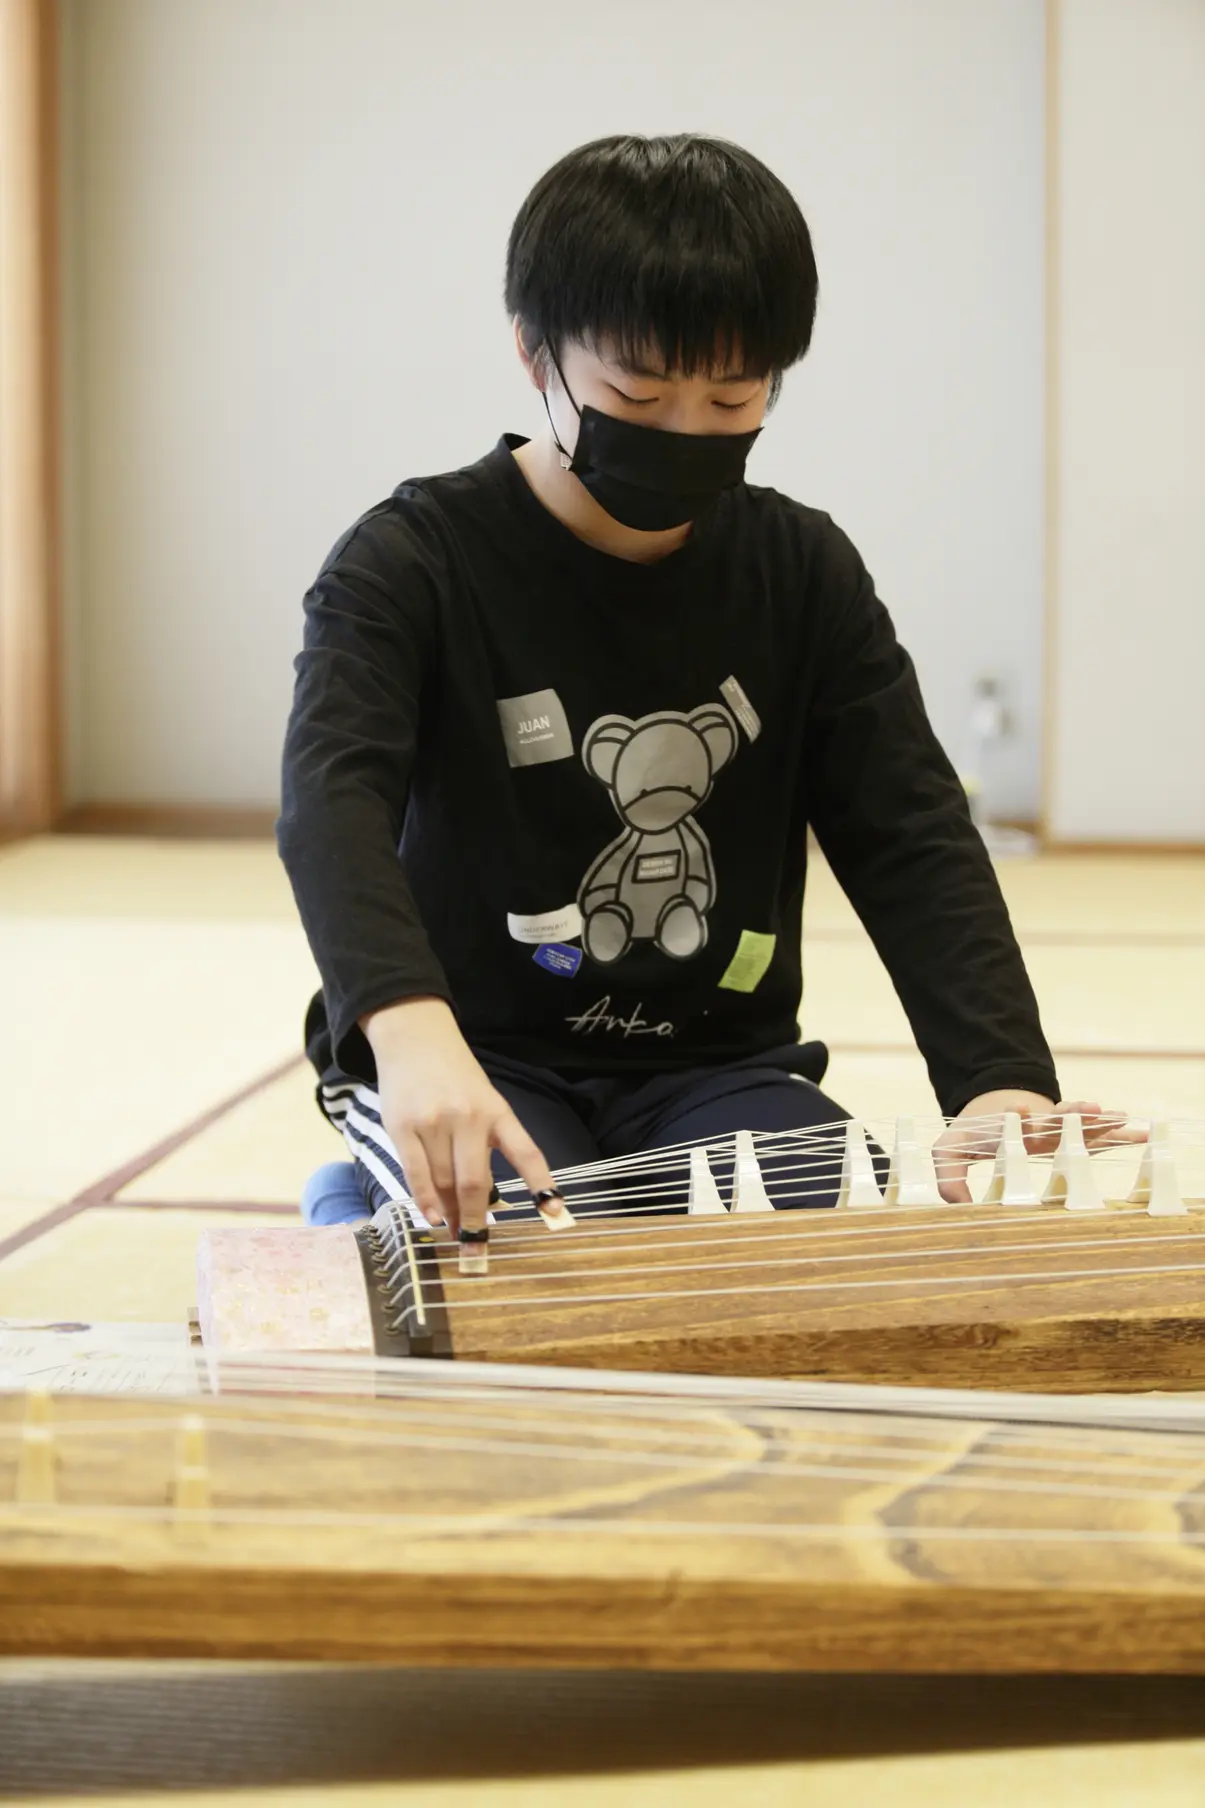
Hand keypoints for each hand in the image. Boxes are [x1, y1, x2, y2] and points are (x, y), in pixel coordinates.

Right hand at [361, 997, 556, 1234]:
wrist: (415, 1038)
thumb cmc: (455, 1077)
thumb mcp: (483, 1101)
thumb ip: (487, 1142)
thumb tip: (485, 1200)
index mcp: (498, 1111)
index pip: (527, 1152)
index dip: (541, 1185)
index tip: (555, 1216)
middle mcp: (469, 1118)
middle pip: (476, 1181)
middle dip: (477, 1222)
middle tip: (477, 1250)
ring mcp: (434, 1122)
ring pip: (444, 1182)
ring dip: (450, 1215)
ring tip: (454, 1236)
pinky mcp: (403, 1127)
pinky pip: (415, 1173)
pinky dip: (424, 1201)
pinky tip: (431, 1219)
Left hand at [932, 1090, 1144, 1203]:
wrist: (996, 1108)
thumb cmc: (974, 1136)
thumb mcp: (950, 1152)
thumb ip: (948, 1177)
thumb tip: (958, 1207)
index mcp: (1007, 1130)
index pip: (1012, 1124)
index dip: (1016, 1119)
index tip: (1018, 1110)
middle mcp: (1036, 1128)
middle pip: (1054, 1119)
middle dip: (1069, 1114)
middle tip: (1088, 1107)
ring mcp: (1057, 1130)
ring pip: (1078, 1124)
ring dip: (1095, 1120)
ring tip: (1113, 1115)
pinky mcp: (1072, 1135)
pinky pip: (1100, 1137)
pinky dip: (1120, 1135)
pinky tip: (1141, 1132)